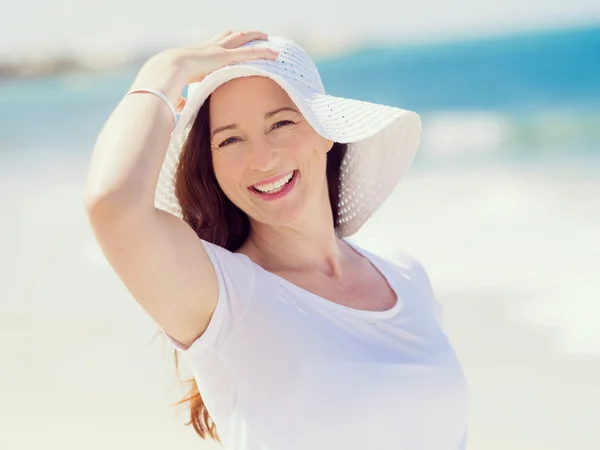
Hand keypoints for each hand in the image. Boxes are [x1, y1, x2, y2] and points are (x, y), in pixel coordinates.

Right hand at [132, 30, 278, 111]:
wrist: (165, 72)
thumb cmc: (165, 82)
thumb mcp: (175, 90)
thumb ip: (180, 97)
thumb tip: (179, 106)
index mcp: (196, 54)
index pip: (213, 45)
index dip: (223, 43)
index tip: (229, 44)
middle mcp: (208, 48)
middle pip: (229, 36)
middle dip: (241, 34)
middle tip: (253, 34)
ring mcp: (218, 50)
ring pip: (242, 39)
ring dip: (255, 37)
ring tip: (267, 38)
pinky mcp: (226, 57)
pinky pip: (250, 53)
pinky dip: (263, 53)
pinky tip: (275, 54)